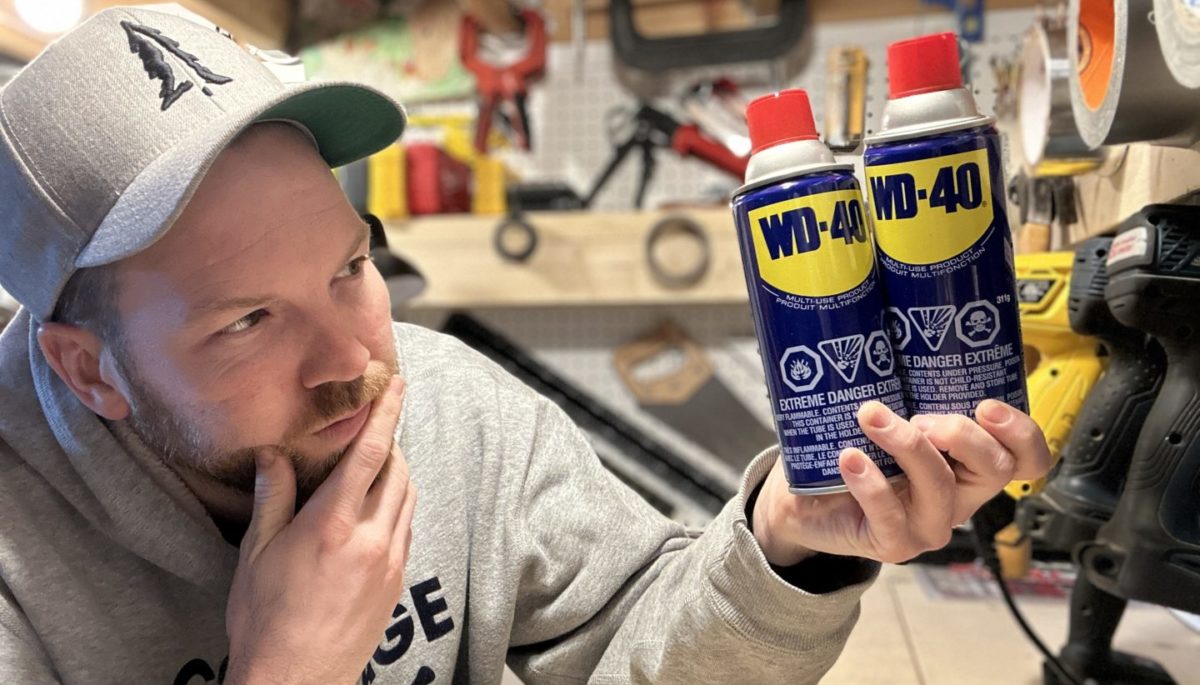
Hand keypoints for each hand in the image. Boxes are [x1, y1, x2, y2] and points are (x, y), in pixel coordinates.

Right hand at [225, 377, 416, 684]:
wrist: (296, 681)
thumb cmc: (264, 620)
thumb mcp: (256, 554)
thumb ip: (272, 498)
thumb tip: (273, 455)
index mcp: (332, 525)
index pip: (370, 453)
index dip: (386, 413)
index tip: (396, 384)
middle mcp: (371, 539)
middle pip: (398, 470)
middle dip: (390, 441)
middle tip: (375, 425)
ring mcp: (390, 562)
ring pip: (408, 498)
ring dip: (397, 473)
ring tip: (375, 464)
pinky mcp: (397, 583)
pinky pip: (407, 528)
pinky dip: (398, 506)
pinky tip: (377, 509)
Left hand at [752, 399, 1050, 566]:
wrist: (807, 501)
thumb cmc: (854, 452)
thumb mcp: (889, 416)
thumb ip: (905, 386)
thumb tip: (894, 323)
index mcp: (969, 465)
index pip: (1027, 458)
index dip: (1022, 434)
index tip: (987, 404)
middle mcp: (959, 496)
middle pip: (994, 469)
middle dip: (963, 434)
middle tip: (921, 416)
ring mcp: (929, 524)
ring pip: (940, 487)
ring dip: (907, 446)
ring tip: (871, 416)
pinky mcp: (893, 543)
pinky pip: (891, 515)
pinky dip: (871, 481)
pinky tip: (850, 457)